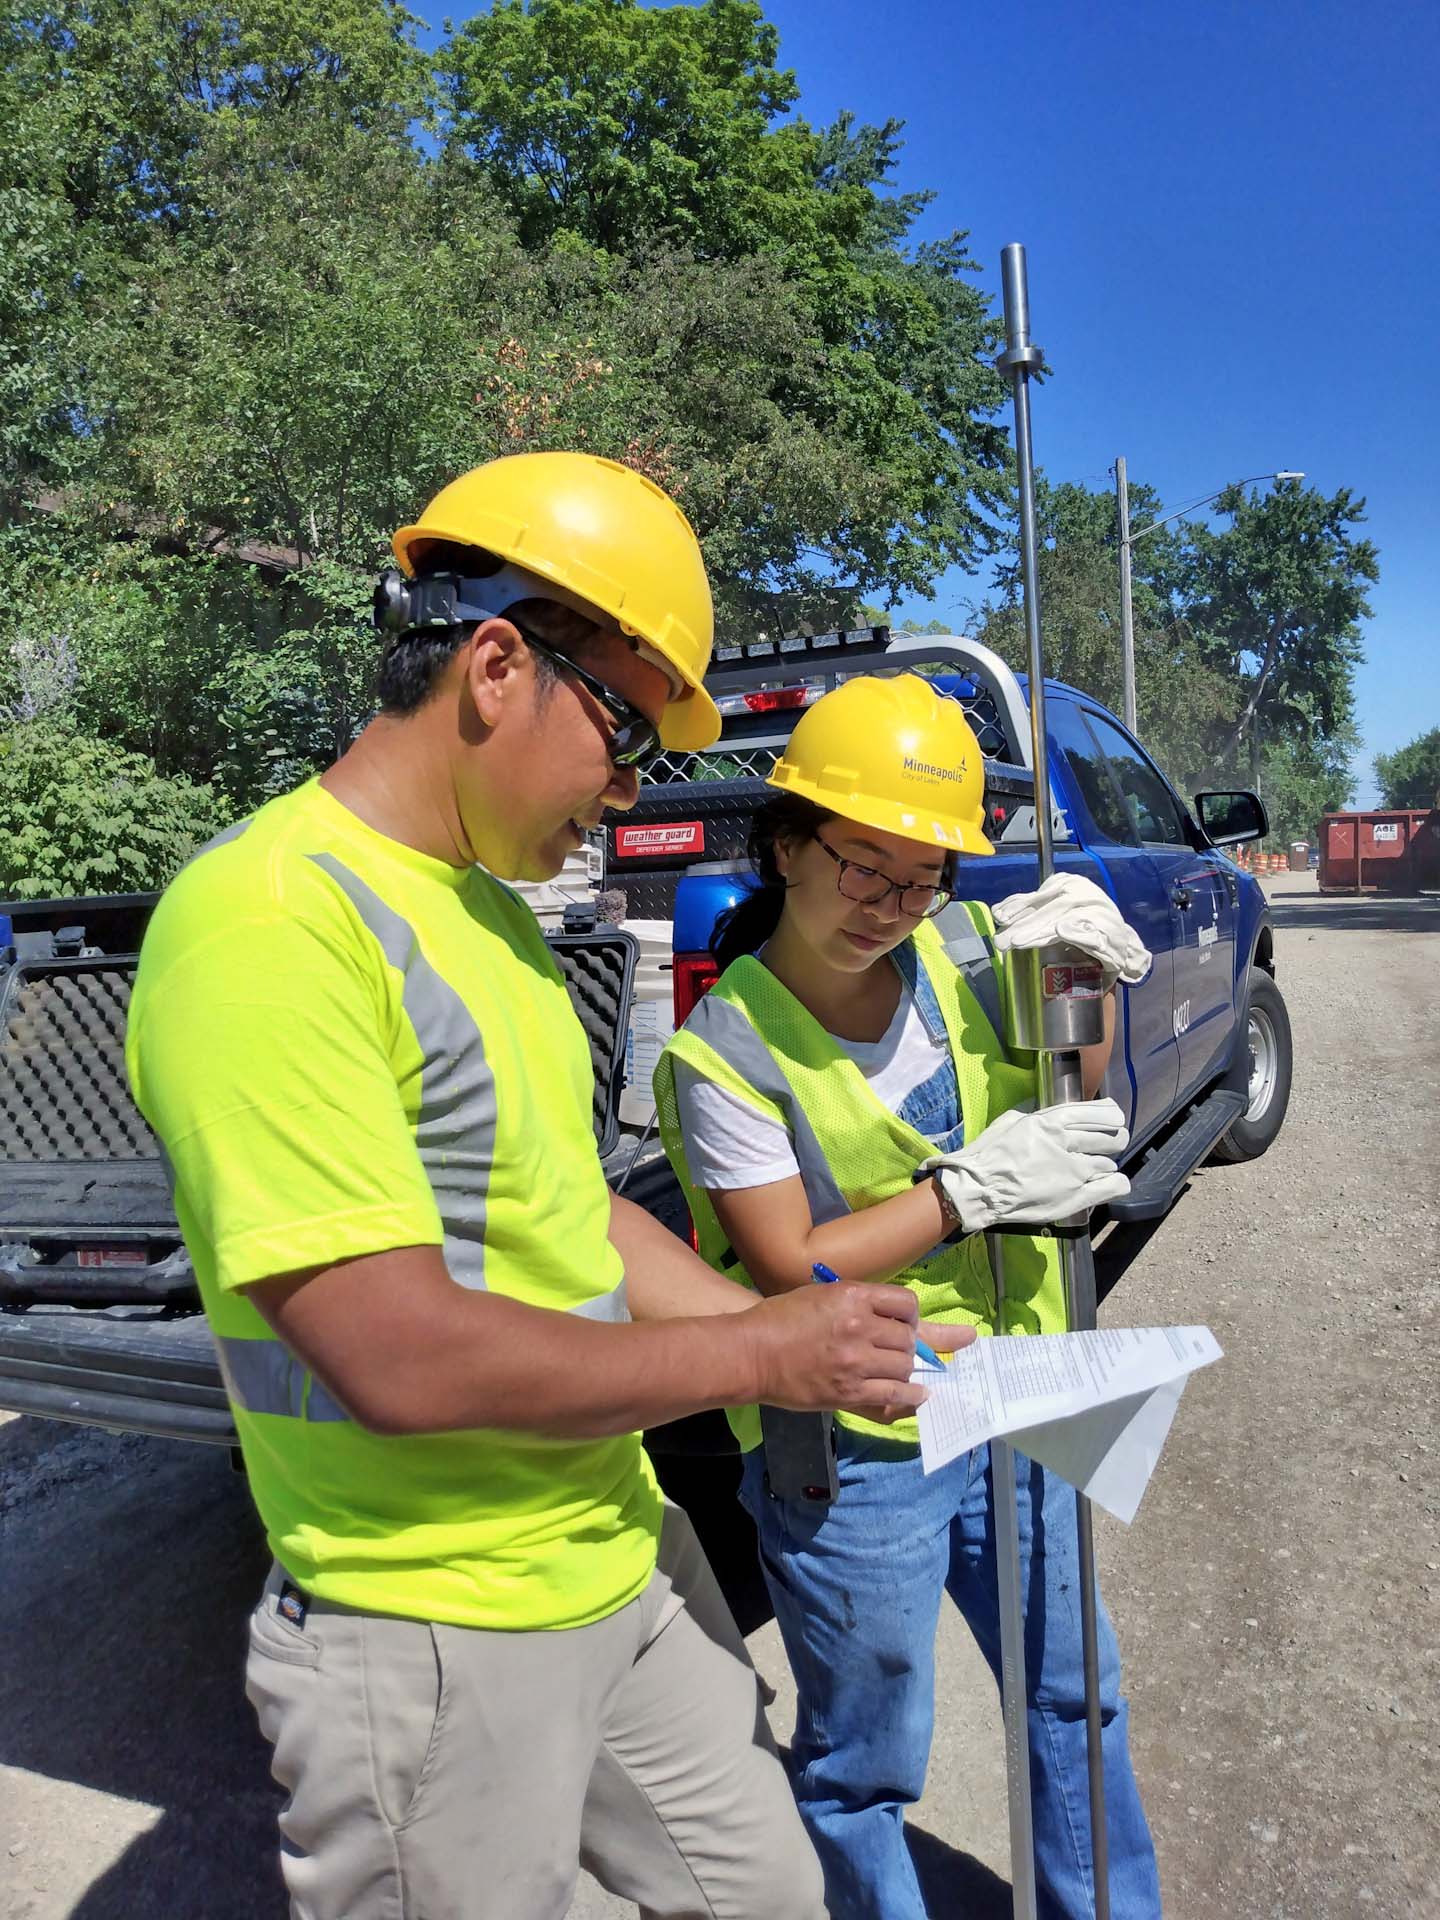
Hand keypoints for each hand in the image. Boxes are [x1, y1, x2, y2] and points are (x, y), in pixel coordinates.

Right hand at [745, 1284, 975, 1421]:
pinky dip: (910, 1395)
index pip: (906, 1303)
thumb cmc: (781, 1318)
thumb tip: (892, 1318)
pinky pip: (894, 1394)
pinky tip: (918, 1394)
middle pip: (908, 1338)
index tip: (903, 1323)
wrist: (751, 1353)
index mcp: (853, 1296)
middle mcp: (860, 1326)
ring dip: (902, 1368)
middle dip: (906, 1344)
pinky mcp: (850, 1390)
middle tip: (894, 1350)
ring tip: (893, 1370)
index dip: (909, 1315)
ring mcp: (856, 1361)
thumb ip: (858, 1303)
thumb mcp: (822, 1295)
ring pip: (904, 1366)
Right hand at [919, 1098, 1130, 1232]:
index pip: (1097, 1113)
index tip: (1115, 1119)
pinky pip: (1113, 1186)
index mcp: (1050, 1122)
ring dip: (1105, 1165)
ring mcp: (1075, 1172)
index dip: (1110, 1116)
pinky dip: (1116, 1182)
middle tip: (1111, 1143)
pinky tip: (1110, 1183)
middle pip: (1109, 1137)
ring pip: (1109, 1163)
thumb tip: (1053, 1118)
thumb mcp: (1010, 1121)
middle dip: (1113, 1139)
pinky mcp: (1077, 1196)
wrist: (979, 1189)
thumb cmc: (987, 1154)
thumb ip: (1037, 1117)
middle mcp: (1067, 1144)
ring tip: (1095, 1169)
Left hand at [992, 873, 1151, 987]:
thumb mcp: (1054, 912)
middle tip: (1005, 940)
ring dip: (1044, 931)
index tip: (1000, 918)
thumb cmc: (1082, 924)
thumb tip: (997, 912)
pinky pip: (1096, 934)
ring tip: (1021, 941)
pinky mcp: (1112, 937)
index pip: (1042, 895)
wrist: (1118, 944)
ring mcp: (1102, 914)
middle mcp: (1088, 895)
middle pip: (1054, 907)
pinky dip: (1080, 932)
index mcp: (1071, 884)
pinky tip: (1063, 932)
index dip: (1020, 906)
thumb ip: (1029, 909)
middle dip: (1027, 924)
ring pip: (1070, 919)